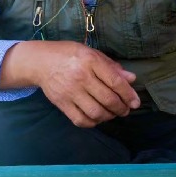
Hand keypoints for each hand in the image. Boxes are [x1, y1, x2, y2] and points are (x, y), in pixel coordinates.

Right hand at [0, 40, 139, 127]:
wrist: (40, 61)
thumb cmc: (69, 55)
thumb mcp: (91, 53)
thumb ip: (111, 67)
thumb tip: (131, 79)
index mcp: (90, 61)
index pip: (115, 81)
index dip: (129, 94)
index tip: (136, 102)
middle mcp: (81, 76)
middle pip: (108, 99)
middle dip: (121, 108)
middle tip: (125, 109)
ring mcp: (70, 91)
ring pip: (96, 112)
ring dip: (109, 116)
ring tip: (112, 113)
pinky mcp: (61, 103)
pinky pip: (81, 120)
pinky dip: (93, 123)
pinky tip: (97, 117)